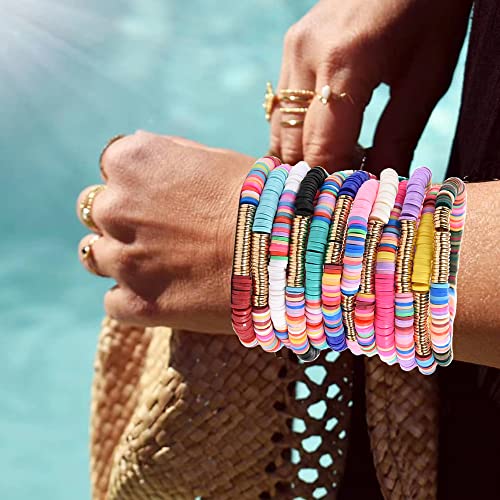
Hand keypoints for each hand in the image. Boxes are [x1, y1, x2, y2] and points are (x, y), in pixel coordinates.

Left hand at [77, 132, 252, 332]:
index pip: (113, 167)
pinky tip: (167, 294)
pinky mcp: (135, 303)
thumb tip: (150, 160)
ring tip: (164, 265)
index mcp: (132, 161)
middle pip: (97, 212)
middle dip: (124, 220)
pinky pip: (115, 301)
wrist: (287, 254)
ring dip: (123, 259)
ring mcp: (122, 259)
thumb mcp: (216, 160)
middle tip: (163, 233)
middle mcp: (115, 206)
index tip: (164, 197)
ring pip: (96, 257)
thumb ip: (171, 157)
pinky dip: (135, 299)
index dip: (139, 183)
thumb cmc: (260, 201)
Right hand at [270, 0, 470, 174]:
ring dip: (303, 156)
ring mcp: (292, 48)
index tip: (345, 205)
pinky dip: (298, 133)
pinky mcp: (290, 46)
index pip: (321, 148)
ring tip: (338, 164)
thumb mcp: (428, 78)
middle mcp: (306, 55)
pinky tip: (326, 138)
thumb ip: (398, 137)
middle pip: (291, 144)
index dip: (330, 184)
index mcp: (345, 62)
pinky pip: (283, 107)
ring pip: (279, 128)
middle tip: (343, 190)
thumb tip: (377, 187)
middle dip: (313, 174)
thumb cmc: (430, 11)